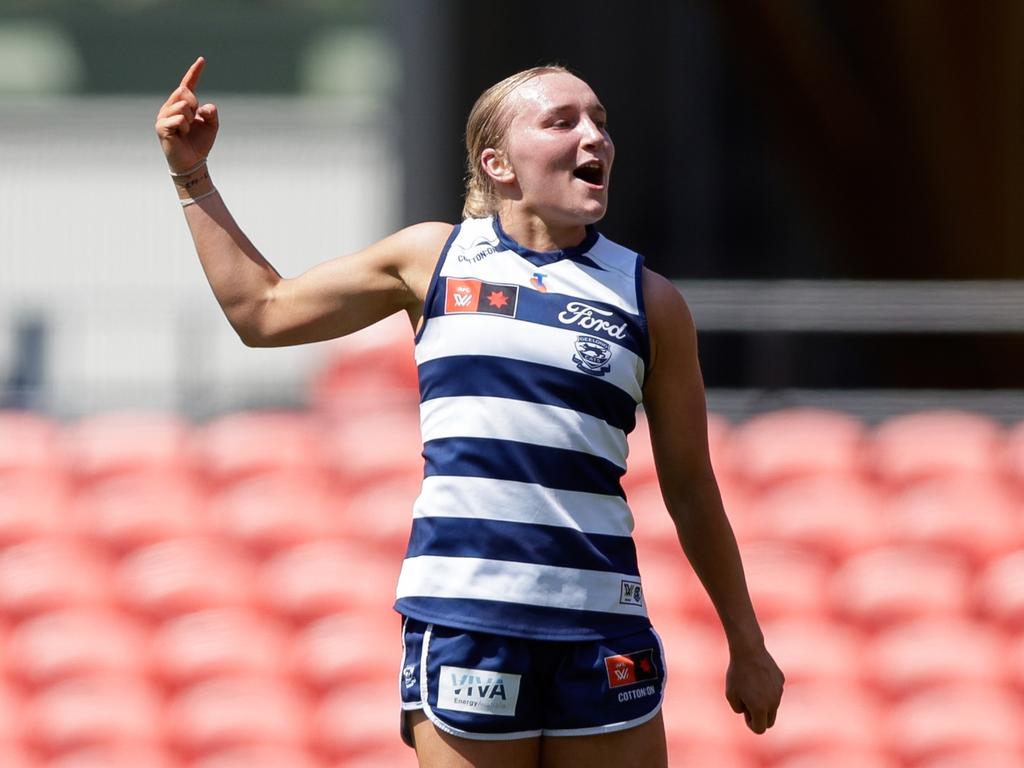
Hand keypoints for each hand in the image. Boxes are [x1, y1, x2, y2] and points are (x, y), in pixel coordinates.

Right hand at [155, 57, 218, 172]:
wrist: (193, 162)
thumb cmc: (200, 143)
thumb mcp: (211, 125)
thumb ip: (211, 113)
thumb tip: (204, 106)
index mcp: (181, 104)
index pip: (187, 84)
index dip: (194, 72)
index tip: (202, 60)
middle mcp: (169, 107)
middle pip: (184, 91)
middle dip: (194, 105)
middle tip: (193, 120)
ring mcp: (163, 116)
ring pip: (183, 105)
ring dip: (191, 119)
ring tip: (186, 130)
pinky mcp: (160, 126)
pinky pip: (179, 119)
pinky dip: (185, 127)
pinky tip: (181, 135)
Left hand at [725, 644, 783, 733]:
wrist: (748, 650)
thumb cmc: (737, 673)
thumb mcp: (731, 694)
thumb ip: (739, 709)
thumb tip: (749, 712)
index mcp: (761, 708)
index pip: (760, 729)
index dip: (750, 723)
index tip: (744, 711)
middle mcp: (774, 702)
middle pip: (770, 722)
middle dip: (759, 717)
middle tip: (747, 703)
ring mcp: (779, 691)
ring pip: (773, 706)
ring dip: (763, 702)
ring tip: (750, 687)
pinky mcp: (781, 680)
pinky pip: (775, 691)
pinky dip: (767, 689)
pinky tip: (758, 676)